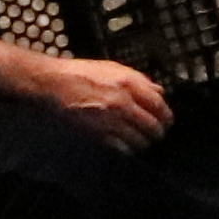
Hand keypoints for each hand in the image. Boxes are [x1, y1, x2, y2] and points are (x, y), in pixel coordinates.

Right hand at [36, 52, 174, 149]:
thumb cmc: (79, 74)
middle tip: (157, 135)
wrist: (52, 84)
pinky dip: (127, 150)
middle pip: (153, 126)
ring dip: (143, 143)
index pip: (159, 105)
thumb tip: (159, 90)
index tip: (166, 121)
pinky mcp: (97, 134)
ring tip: (142, 143)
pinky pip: (122, 149)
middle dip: (157, 133)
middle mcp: (123, 102)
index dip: (166, 116)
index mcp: (129, 83)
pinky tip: (126, 147)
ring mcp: (110, 120)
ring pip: (140, 140)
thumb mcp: (112, 68)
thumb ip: (139, 79)